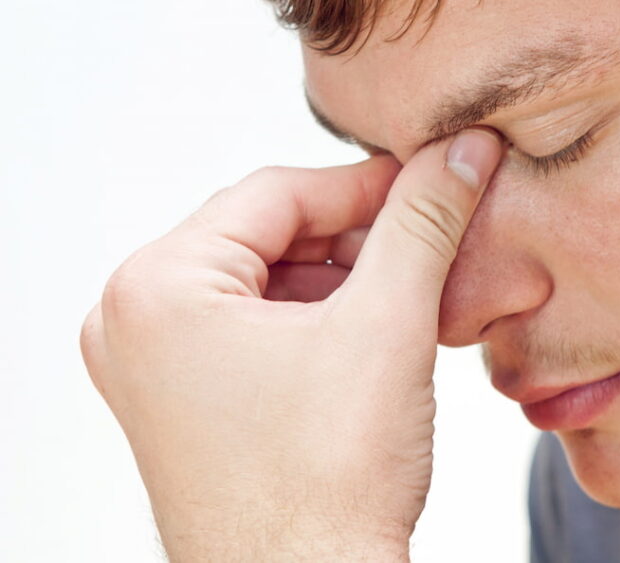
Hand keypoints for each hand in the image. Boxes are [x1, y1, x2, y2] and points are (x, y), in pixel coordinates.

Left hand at [80, 128, 503, 560]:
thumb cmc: (324, 492)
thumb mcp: (388, 326)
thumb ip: (423, 222)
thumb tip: (461, 153)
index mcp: (157, 289)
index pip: (276, 191)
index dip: (368, 184)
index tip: (433, 182)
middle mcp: (134, 322)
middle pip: (267, 233)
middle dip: (356, 236)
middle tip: (429, 238)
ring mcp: (153, 367)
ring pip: (265, 280)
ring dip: (342, 278)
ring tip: (410, 294)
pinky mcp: (182, 402)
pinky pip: (253, 326)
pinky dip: (316, 319)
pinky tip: (374, 335)